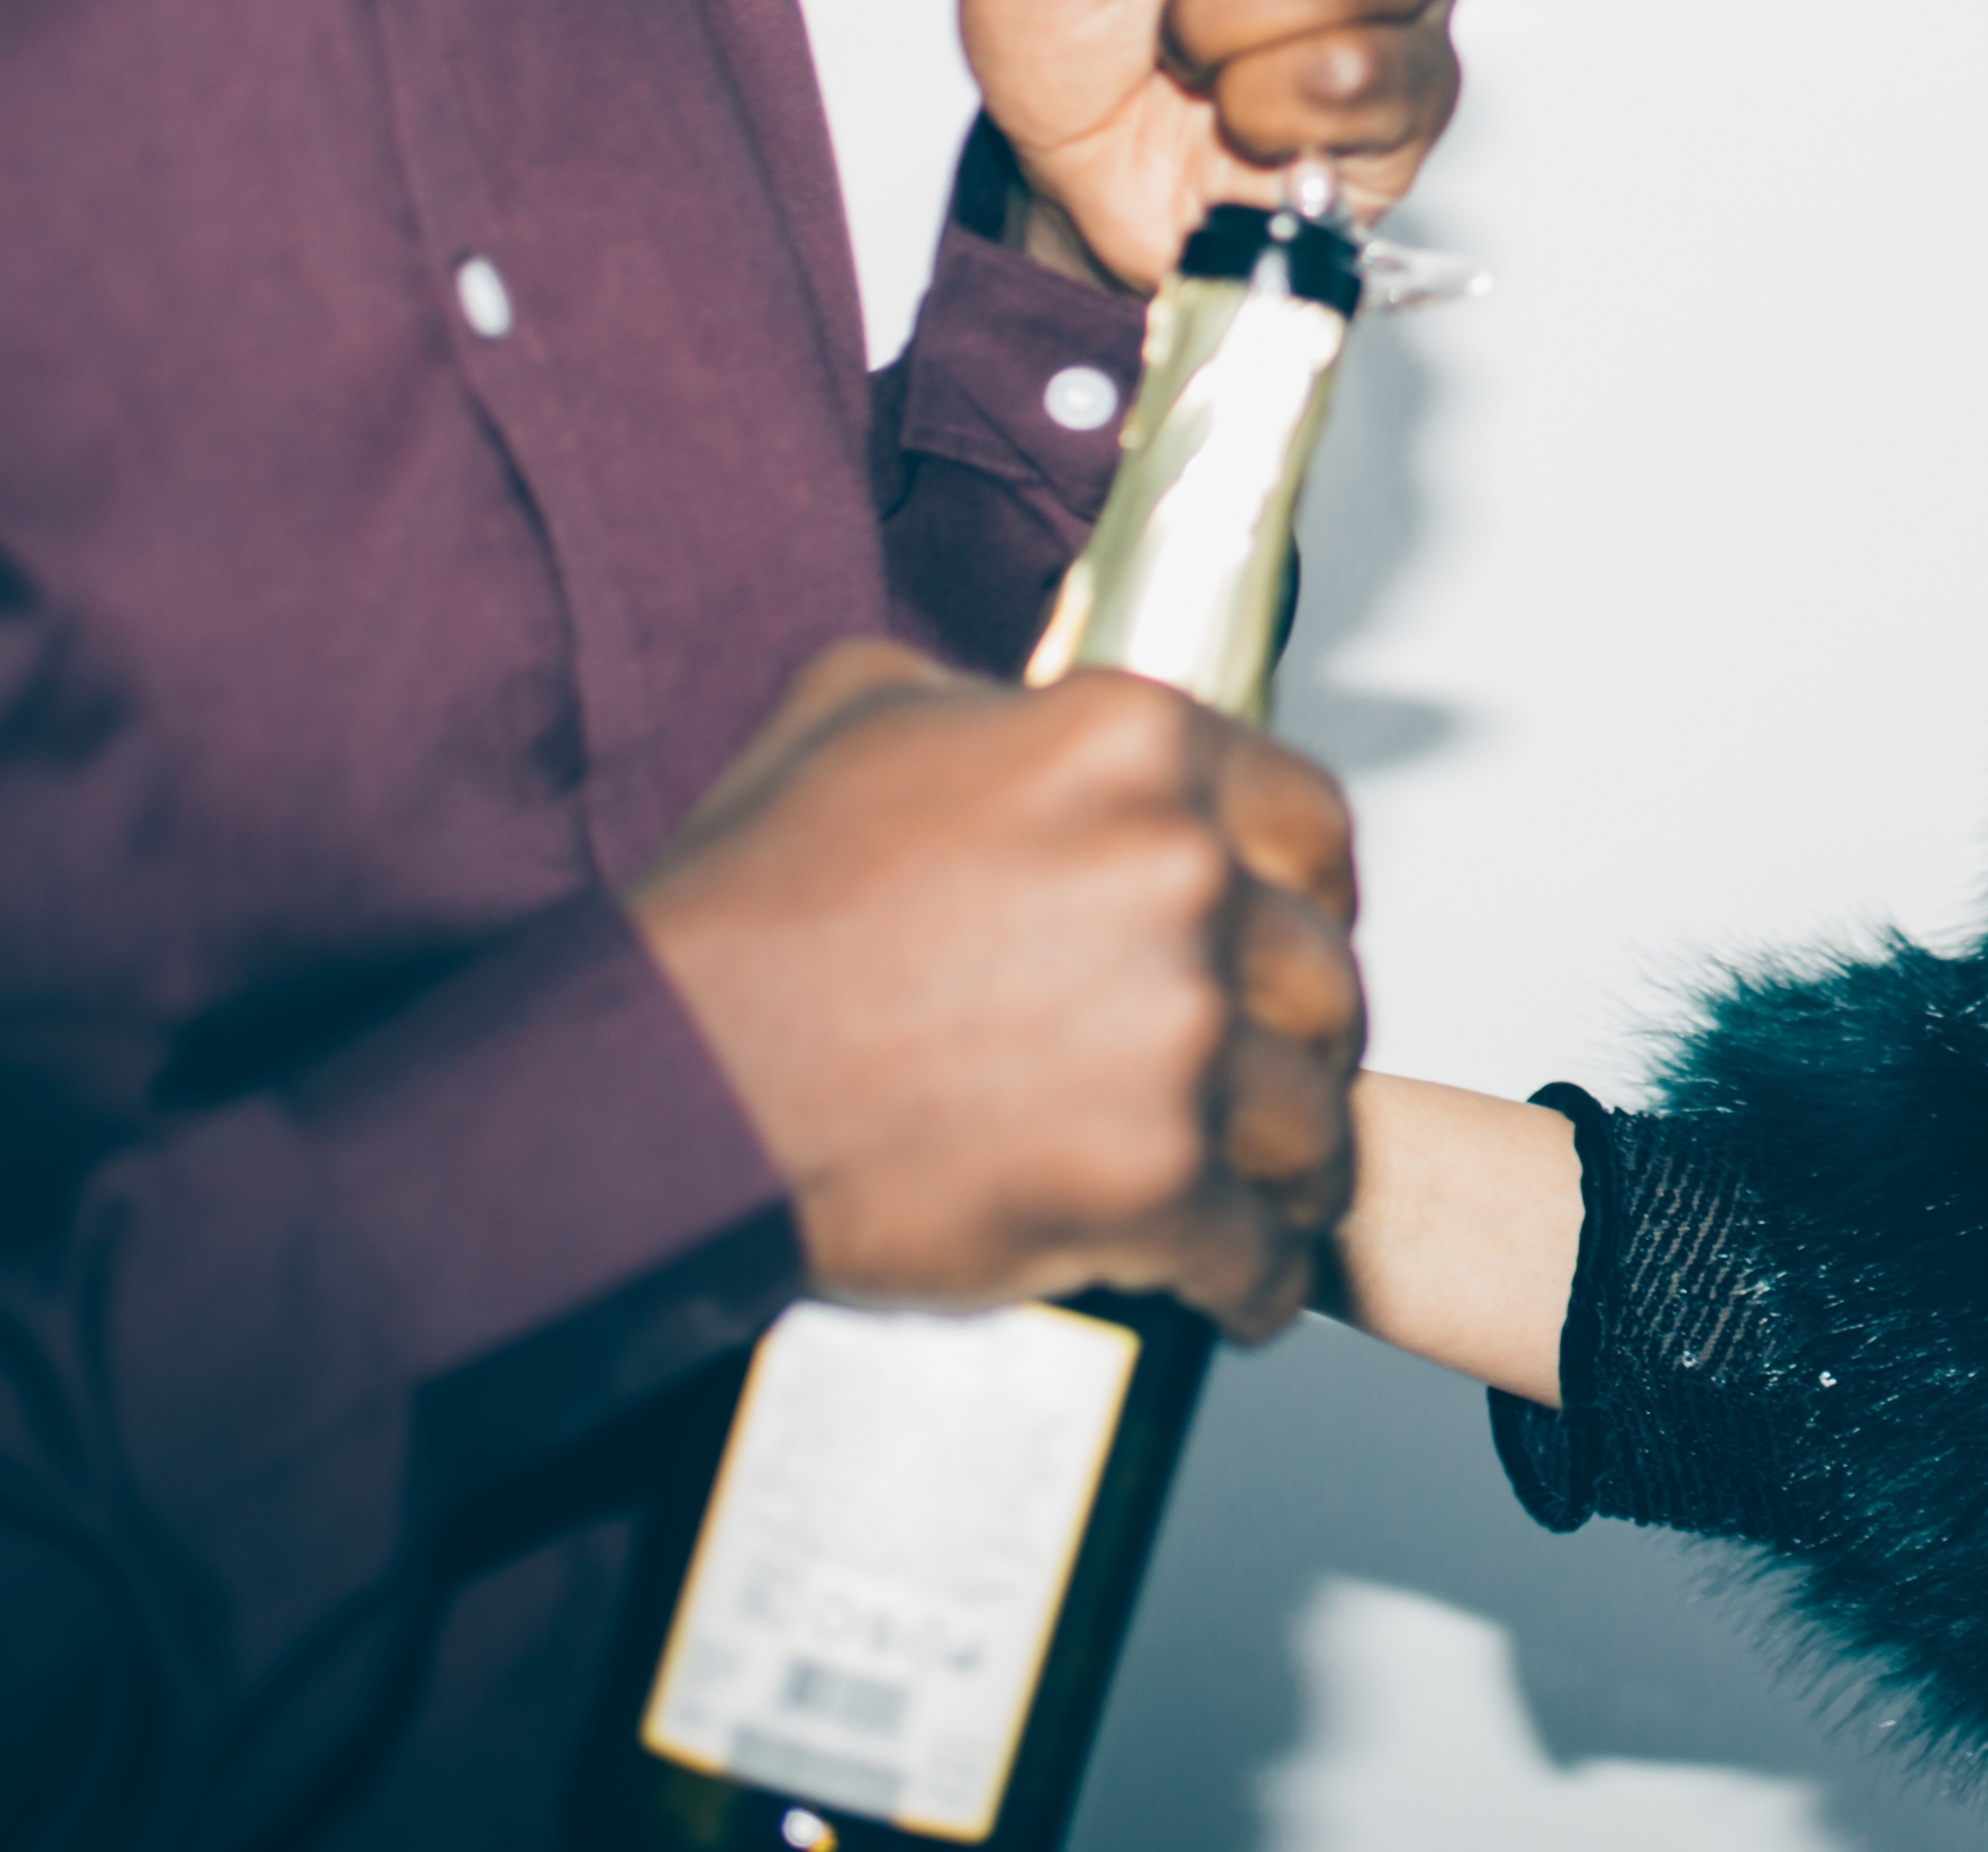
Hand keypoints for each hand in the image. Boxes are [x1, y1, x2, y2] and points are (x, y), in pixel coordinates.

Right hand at [629, 639, 1364, 1335]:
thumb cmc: (741, 925)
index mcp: (1130, 747)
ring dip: (1290, 1163)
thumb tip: (1044, 723)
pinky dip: (1252, 1277)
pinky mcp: (1150, 1178)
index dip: (1308, 891)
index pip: (1310, 821)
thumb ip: (991, 705)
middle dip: (1300, 1035)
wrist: (664, 1091)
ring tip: (1260, 1191)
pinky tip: (1230, 1282)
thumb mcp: (851, 709)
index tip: (1295, 934)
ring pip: (1314, 1118)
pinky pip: (1258, 1247)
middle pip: (1322, 974)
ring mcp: (1174, 1032)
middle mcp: (1176, 873)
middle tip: (1265, 1075)